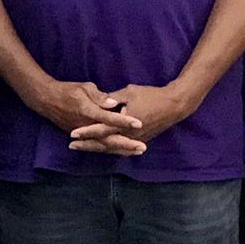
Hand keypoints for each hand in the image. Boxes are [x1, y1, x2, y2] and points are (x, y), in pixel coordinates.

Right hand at [31, 79, 144, 154]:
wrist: (47, 100)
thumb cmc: (68, 90)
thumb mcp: (85, 88)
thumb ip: (100, 97)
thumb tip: (113, 103)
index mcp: (87, 111)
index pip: (109, 118)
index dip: (124, 121)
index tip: (139, 123)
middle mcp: (85, 126)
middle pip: (108, 138)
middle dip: (126, 143)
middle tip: (142, 147)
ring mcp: (83, 134)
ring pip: (103, 146)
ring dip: (121, 149)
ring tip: (137, 151)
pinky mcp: (81, 138)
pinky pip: (98, 146)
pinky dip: (111, 150)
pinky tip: (123, 151)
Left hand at [80, 83, 198, 152]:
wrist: (173, 106)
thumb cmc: (151, 96)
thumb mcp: (129, 93)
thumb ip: (112, 99)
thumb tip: (99, 103)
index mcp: (123, 124)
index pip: (100, 130)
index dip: (86, 132)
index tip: (72, 134)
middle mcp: (127, 136)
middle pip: (103, 144)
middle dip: (87, 145)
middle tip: (72, 145)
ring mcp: (134, 141)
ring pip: (112, 148)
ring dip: (97, 149)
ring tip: (83, 148)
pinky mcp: (139, 141)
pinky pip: (121, 149)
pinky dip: (110, 150)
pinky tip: (103, 150)